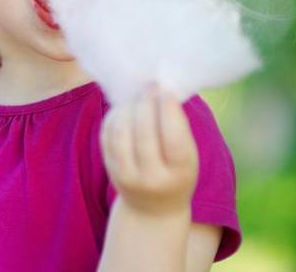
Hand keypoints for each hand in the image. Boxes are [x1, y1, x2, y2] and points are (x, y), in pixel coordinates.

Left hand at [101, 85, 198, 216]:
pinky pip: (107, 134)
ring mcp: (126, 175)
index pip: (173, 137)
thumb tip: (162, 89)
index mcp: (180, 173)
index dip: (168, 110)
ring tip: (138, 94)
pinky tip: (125, 106)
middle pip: (144, 132)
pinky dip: (115, 115)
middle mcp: (152, 177)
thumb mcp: (188, 157)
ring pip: (121, 132)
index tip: (167, 90)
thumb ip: (178, 128)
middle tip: (151, 85)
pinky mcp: (109, 168)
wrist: (153, 208)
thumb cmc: (176, 173)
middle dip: (147, 103)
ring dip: (128, 106)